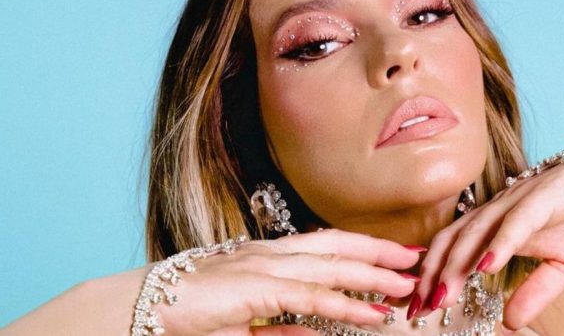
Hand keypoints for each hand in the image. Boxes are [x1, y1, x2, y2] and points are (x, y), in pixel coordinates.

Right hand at [154, 228, 422, 335]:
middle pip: (337, 247)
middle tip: (416, 259)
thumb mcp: (245, 326)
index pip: (326, 246)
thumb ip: (283, 329)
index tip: (395, 256)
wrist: (138, 311)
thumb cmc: (186, 317)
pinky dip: (345, 305)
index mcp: (267, 258)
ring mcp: (263, 269)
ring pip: (332, 270)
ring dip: (373, 277)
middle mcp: (270, 255)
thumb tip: (316, 334)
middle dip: (380, 252)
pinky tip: (372, 314)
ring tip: (406, 286)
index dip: (364, 248)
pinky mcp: (255, 291)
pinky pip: (310, 299)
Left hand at [413, 149, 563, 329]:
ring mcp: (519, 201)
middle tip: (416, 308)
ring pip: (477, 232)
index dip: (432, 277)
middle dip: (432, 275)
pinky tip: (486, 267)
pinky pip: (517, 222)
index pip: (454, 250)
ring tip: (441, 295)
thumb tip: (510, 324)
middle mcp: (499, 210)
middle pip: (453, 241)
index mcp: (497, 224)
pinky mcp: (544, 197)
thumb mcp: (562, 267)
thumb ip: (534, 292)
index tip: (415, 308)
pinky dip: (499, 244)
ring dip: (457, 265)